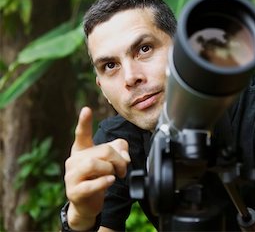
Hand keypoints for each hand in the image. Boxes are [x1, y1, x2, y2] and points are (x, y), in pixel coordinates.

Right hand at [64, 107, 130, 229]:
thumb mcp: (111, 161)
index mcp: (81, 150)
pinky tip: (110, 180)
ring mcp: (71, 176)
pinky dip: (104, 181)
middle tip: (123, 169)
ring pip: (93, 164)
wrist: (87, 204)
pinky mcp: (74, 191)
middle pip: (102, 150)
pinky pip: (91, 184)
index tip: (86, 109)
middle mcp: (73, 161)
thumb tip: (124, 155)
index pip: (82, 134)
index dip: (84, 122)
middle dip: (118, 159)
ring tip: (114, 175)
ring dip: (111, 169)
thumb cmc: (98, 178)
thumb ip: (120, 150)